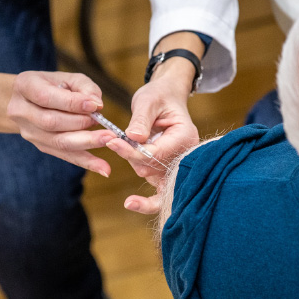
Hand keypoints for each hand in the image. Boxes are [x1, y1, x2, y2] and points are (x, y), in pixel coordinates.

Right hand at [0, 71, 115, 176]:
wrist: (25, 100)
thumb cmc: (51, 85)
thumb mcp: (66, 77)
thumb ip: (84, 87)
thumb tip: (98, 104)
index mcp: (26, 87)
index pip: (46, 98)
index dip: (72, 103)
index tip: (95, 106)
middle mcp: (22, 111)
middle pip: (51, 123)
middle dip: (81, 124)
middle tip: (105, 124)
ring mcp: (30, 132)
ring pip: (58, 142)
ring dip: (87, 143)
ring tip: (109, 141)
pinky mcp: (41, 146)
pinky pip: (65, 156)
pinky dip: (87, 162)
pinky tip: (104, 168)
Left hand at [108, 62, 199, 213]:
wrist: (166, 97)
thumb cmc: (159, 96)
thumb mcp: (148, 101)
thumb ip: (141, 119)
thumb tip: (133, 138)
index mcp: (185, 137)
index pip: (157, 154)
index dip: (133, 152)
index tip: (112, 142)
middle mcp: (186, 156)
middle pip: (156, 171)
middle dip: (133, 159)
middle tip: (113, 141)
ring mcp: (178, 166)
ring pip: (153, 180)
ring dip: (134, 164)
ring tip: (122, 142)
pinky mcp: (168, 172)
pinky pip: (158, 192)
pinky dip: (144, 196)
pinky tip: (131, 202)